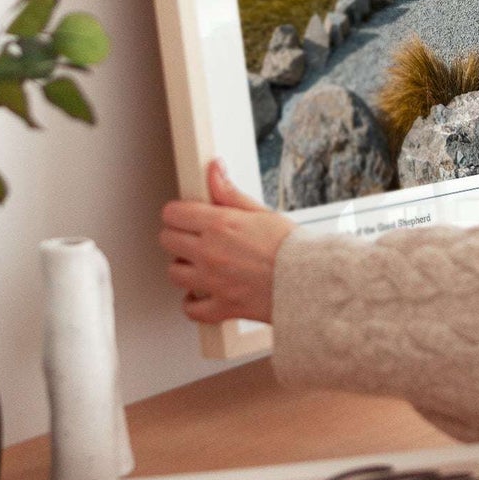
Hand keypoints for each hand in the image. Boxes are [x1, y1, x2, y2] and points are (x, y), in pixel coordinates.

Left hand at [159, 159, 296, 325]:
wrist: (311, 281)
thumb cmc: (292, 248)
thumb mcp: (260, 212)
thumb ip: (229, 193)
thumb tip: (214, 170)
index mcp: (220, 225)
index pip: (173, 213)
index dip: (178, 212)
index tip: (185, 215)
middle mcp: (210, 253)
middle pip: (167, 240)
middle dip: (178, 236)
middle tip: (193, 237)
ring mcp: (213, 282)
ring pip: (174, 273)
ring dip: (184, 267)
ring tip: (199, 263)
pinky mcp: (221, 306)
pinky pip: (191, 309)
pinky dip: (192, 303)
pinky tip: (201, 293)